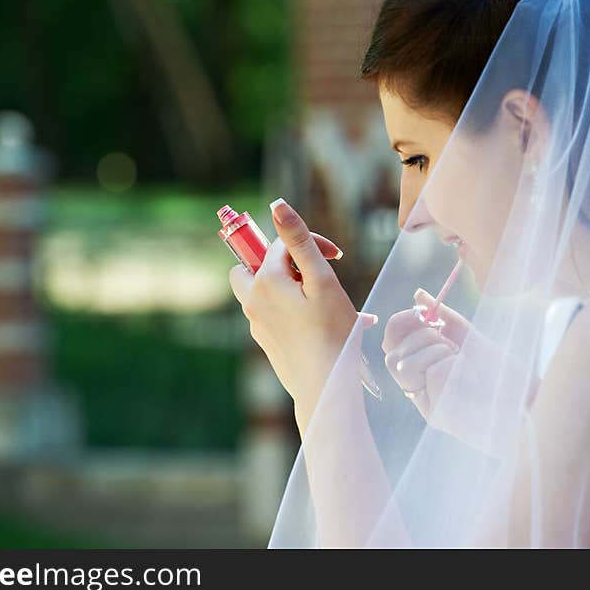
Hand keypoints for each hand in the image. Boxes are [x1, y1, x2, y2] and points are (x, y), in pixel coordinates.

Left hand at [229, 199, 375, 430]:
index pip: (281, 244)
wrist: (325, 384)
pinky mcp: (265, 341)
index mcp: (264, 281)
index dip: (312, 243)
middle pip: (257, 265)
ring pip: (264, 289)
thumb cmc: (331, 331)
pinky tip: (317, 324)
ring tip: (321, 302)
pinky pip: (271, 313)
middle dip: (284, 263)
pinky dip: (290, 309)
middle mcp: (252, 300)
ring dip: (289, 287)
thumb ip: (299, 240)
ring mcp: (256, 323)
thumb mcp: (321, 279)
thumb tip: (277, 205)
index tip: (337, 257)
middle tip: (313, 276)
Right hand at [382, 289, 538, 447]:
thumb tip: (418, 294)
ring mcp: (426, 404)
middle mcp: (419, 389)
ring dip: (434, 349)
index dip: (399, 324)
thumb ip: (443, 317)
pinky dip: (452, 364)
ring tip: (460, 357)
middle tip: (447, 338)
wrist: (529, 401)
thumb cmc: (501, 373)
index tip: (421, 311)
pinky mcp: (438, 416)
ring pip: (403, 365)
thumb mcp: (469, 338)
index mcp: (422, 370)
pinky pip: (432, 374)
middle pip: (390, 356)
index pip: (391, 346)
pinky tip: (470, 374)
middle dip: (419, 335)